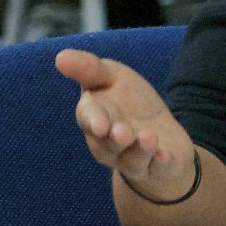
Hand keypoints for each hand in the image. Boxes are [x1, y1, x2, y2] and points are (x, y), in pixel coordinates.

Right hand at [58, 48, 195, 202]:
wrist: (161, 135)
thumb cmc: (131, 103)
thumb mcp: (112, 76)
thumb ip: (89, 69)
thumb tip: (60, 57)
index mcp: (95, 118)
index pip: (88, 118)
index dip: (93, 120)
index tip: (99, 123)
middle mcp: (109, 144)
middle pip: (107, 145)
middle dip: (114, 140)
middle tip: (121, 132)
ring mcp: (134, 159)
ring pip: (132, 160)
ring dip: (139, 150)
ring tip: (148, 138)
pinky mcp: (160, 167)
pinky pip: (159, 168)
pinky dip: (161, 162)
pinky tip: (165, 155)